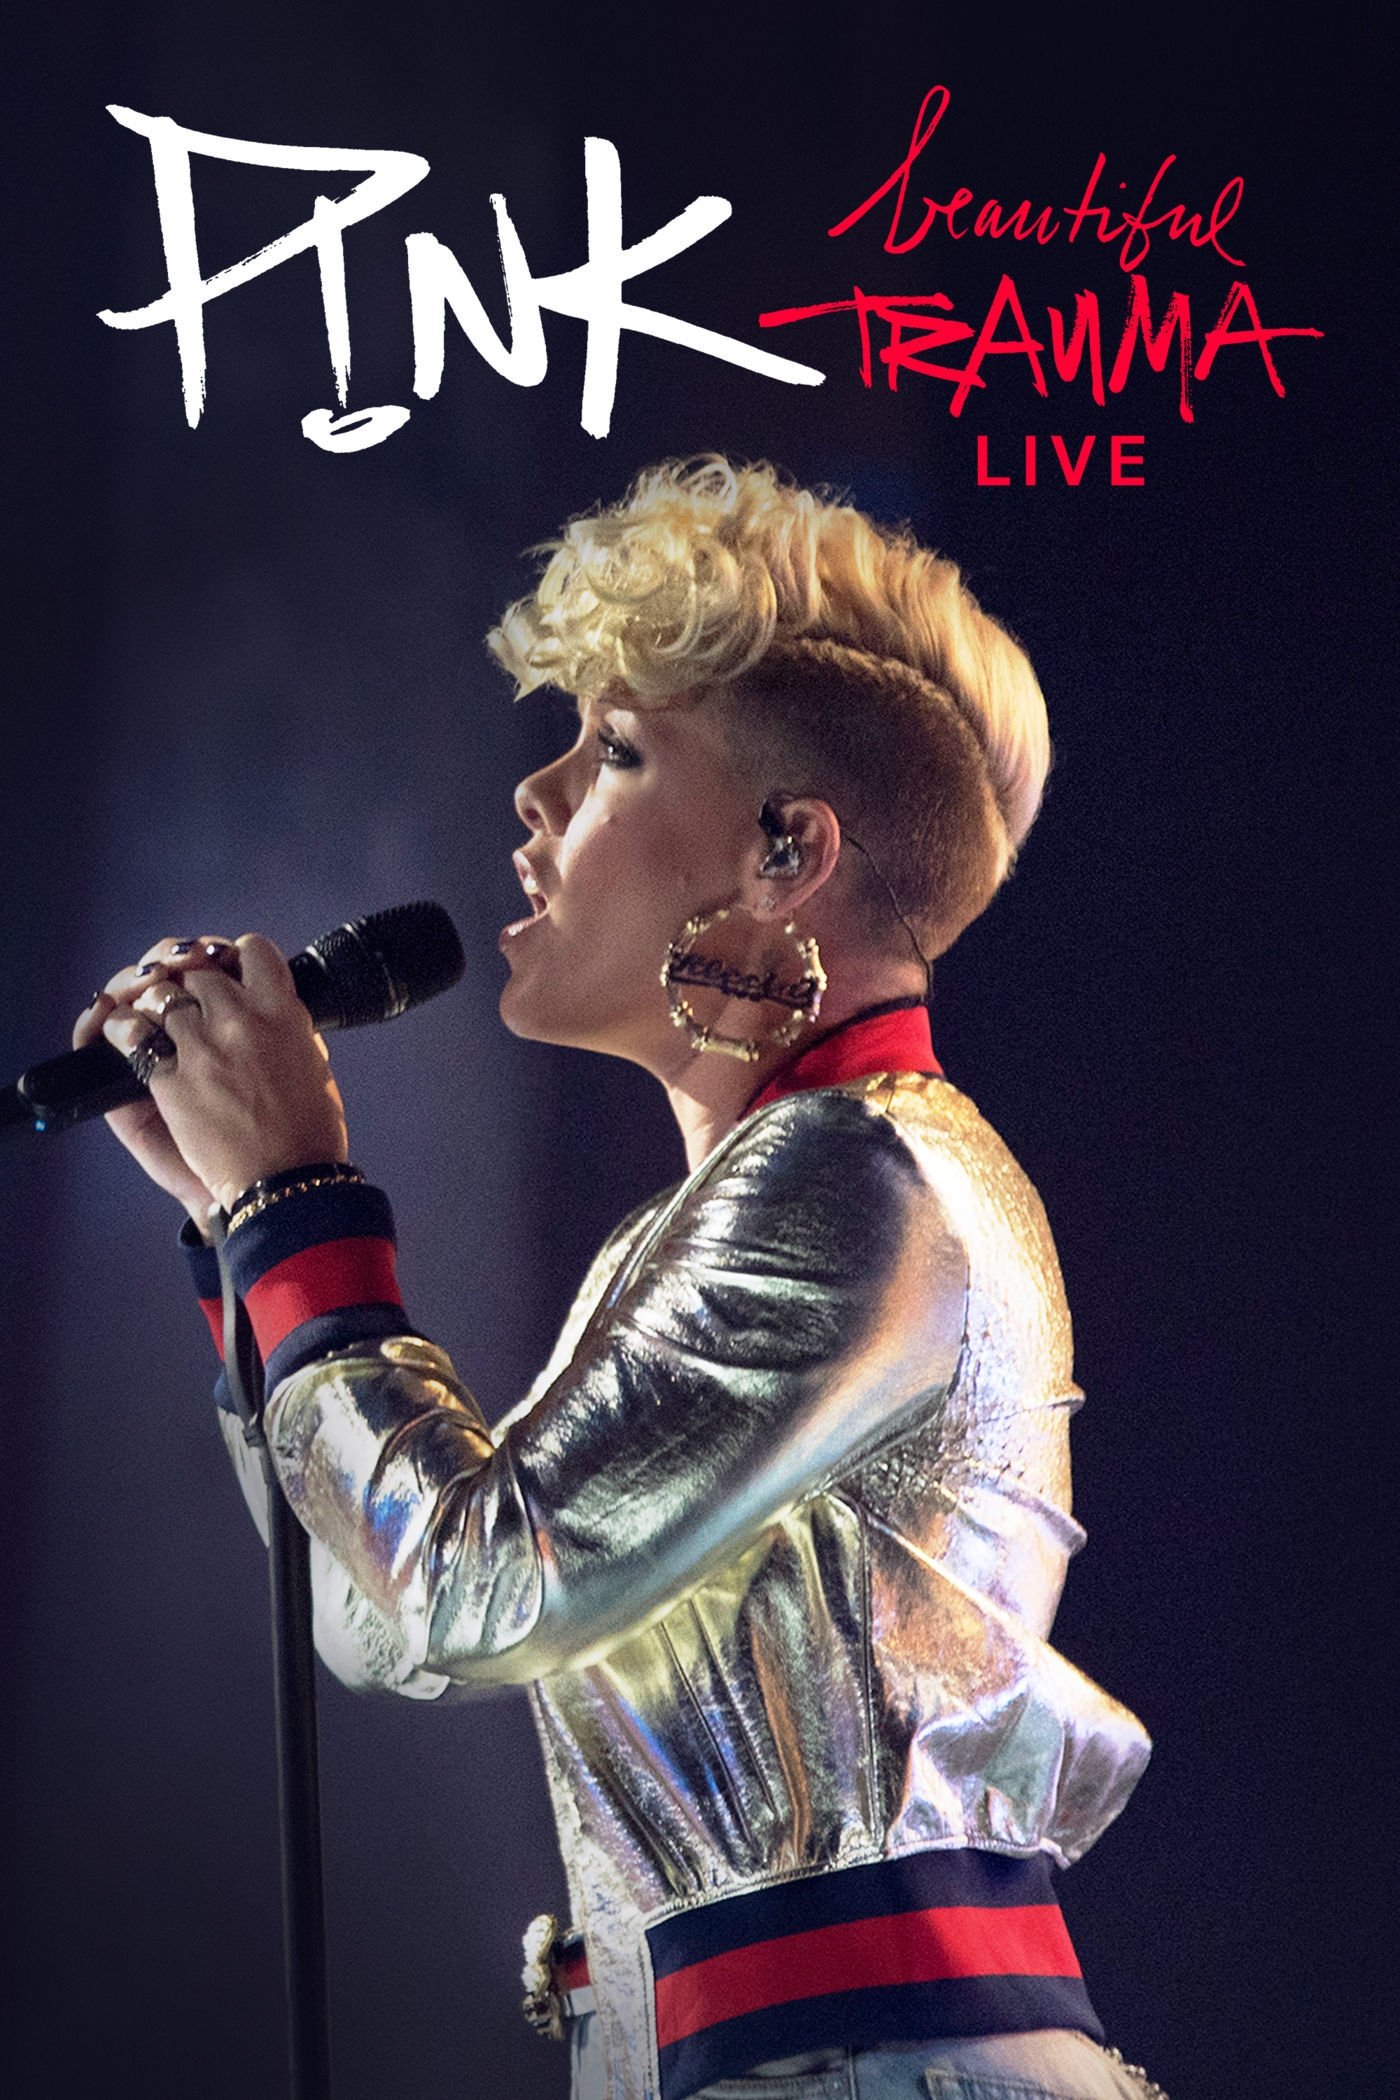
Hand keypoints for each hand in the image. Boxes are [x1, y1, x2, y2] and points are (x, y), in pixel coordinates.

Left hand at [74, 933, 347, 1229]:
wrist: (285, 1185)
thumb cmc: (308, 1134)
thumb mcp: (316, 1066)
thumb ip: (292, 1030)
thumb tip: (273, 1010)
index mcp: (284, 1012)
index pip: (252, 950)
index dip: (235, 954)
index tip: (228, 968)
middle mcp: (240, 1019)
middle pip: (198, 970)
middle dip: (190, 980)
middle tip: (187, 997)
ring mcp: (201, 1047)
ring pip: (161, 994)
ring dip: (153, 1001)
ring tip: (152, 1014)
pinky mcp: (169, 1080)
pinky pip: (130, 1035)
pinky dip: (118, 1028)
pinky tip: (118, 1030)